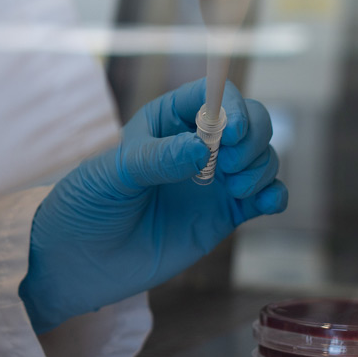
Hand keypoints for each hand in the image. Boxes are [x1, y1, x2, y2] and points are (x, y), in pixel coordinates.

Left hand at [19, 79, 286, 332]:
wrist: (82, 261)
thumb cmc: (88, 204)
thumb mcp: (113, 174)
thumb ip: (157, 159)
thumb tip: (202, 148)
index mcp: (167, 119)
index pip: (214, 95)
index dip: (232, 106)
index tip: (230, 132)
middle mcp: (197, 144)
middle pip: (251, 120)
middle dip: (254, 136)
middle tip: (232, 165)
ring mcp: (213, 179)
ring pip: (262, 156)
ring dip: (262, 166)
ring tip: (236, 189)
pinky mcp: (224, 214)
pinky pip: (264, 196)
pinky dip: (275, 195)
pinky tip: (266, 204)